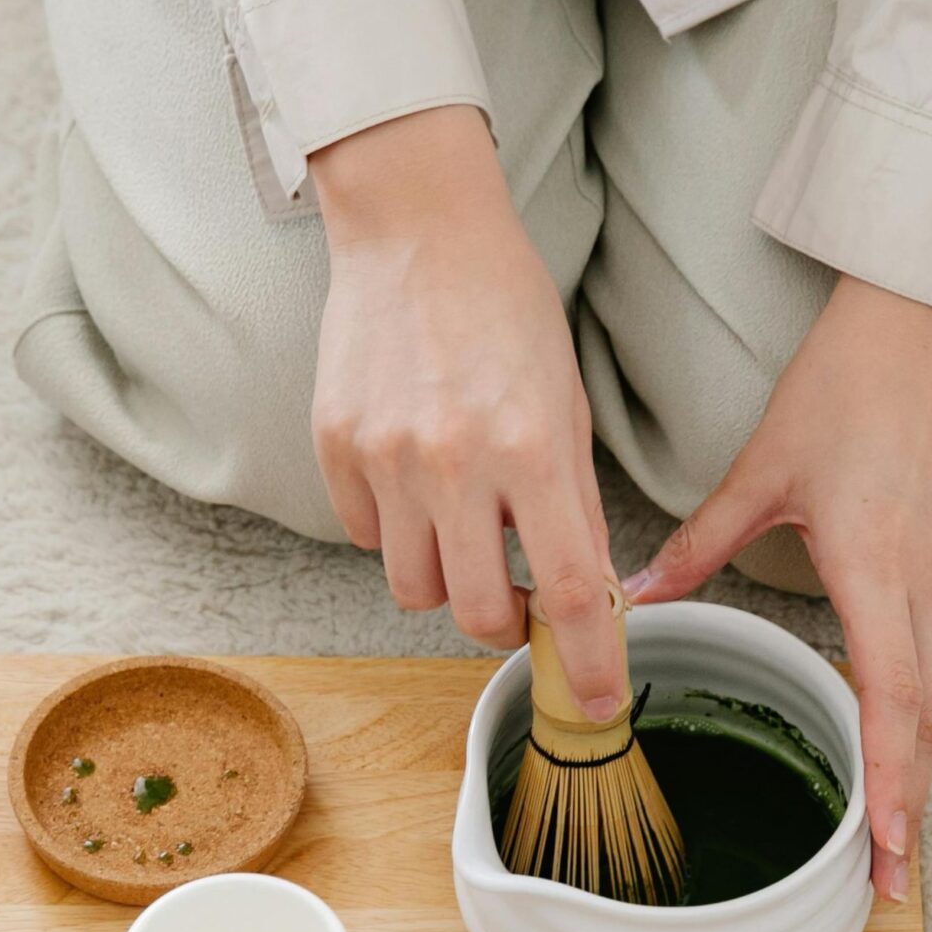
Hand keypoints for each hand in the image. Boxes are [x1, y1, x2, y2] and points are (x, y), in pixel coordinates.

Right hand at [308, 107, 626, 718]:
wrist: (418, 229)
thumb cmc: (508, 310)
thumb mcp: (568, 401)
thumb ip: (573, 503)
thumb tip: (588, 597)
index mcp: (533, 448)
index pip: (572, 592)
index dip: (589, 662)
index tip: (596, 703)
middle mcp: (455, 461)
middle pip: (477, 611)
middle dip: (504, 621)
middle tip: (520, 592)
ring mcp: (386, 456)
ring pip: (412, 587)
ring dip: (444, 577)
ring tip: (460, 521)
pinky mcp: (335, 446)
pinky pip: (366, 535)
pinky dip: (394, 528)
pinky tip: (412, 474)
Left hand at [623, 275, 931, 901]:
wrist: (929, 317)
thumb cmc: (848, 385)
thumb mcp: (760, 470)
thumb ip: (699, 544)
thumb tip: (636, 595)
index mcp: (879, 568)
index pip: (895, 703)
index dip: (891, 784)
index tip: (881, 851)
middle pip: (928, 721)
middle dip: (907, 807)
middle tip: (882, 879)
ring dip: (918, 757)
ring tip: (888, 821)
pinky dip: (925, 698)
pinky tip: (899, 721)